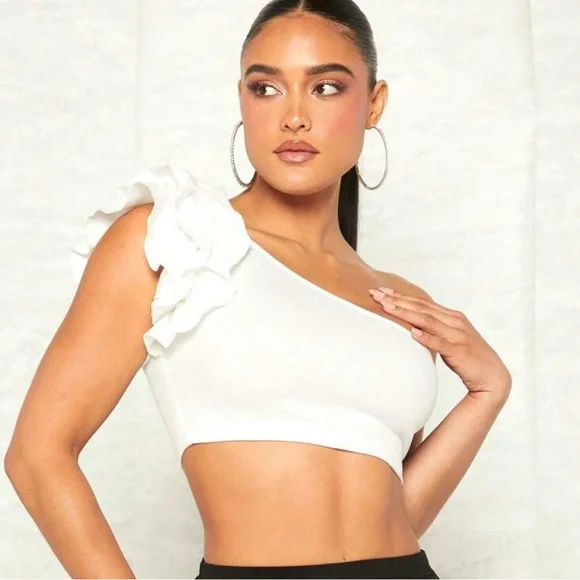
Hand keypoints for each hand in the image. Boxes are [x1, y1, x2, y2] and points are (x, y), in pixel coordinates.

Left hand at [369, 287, 511, 400]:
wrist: (494, 377)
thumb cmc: (468, 358)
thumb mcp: (449, 338)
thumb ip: (434, 329)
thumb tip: (411, 325)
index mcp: (451, 316)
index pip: (421, 302)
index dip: (401, 296)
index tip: (381, 290)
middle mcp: (454, 322)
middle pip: (421, 307)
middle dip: (396, 300)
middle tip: (375, 294)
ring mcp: (458, 335)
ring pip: (427, 321)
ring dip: (405, 313)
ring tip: (386, 308)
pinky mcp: (459, 351)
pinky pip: (440, 343)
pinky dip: (426, 337)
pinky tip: (412, 333)